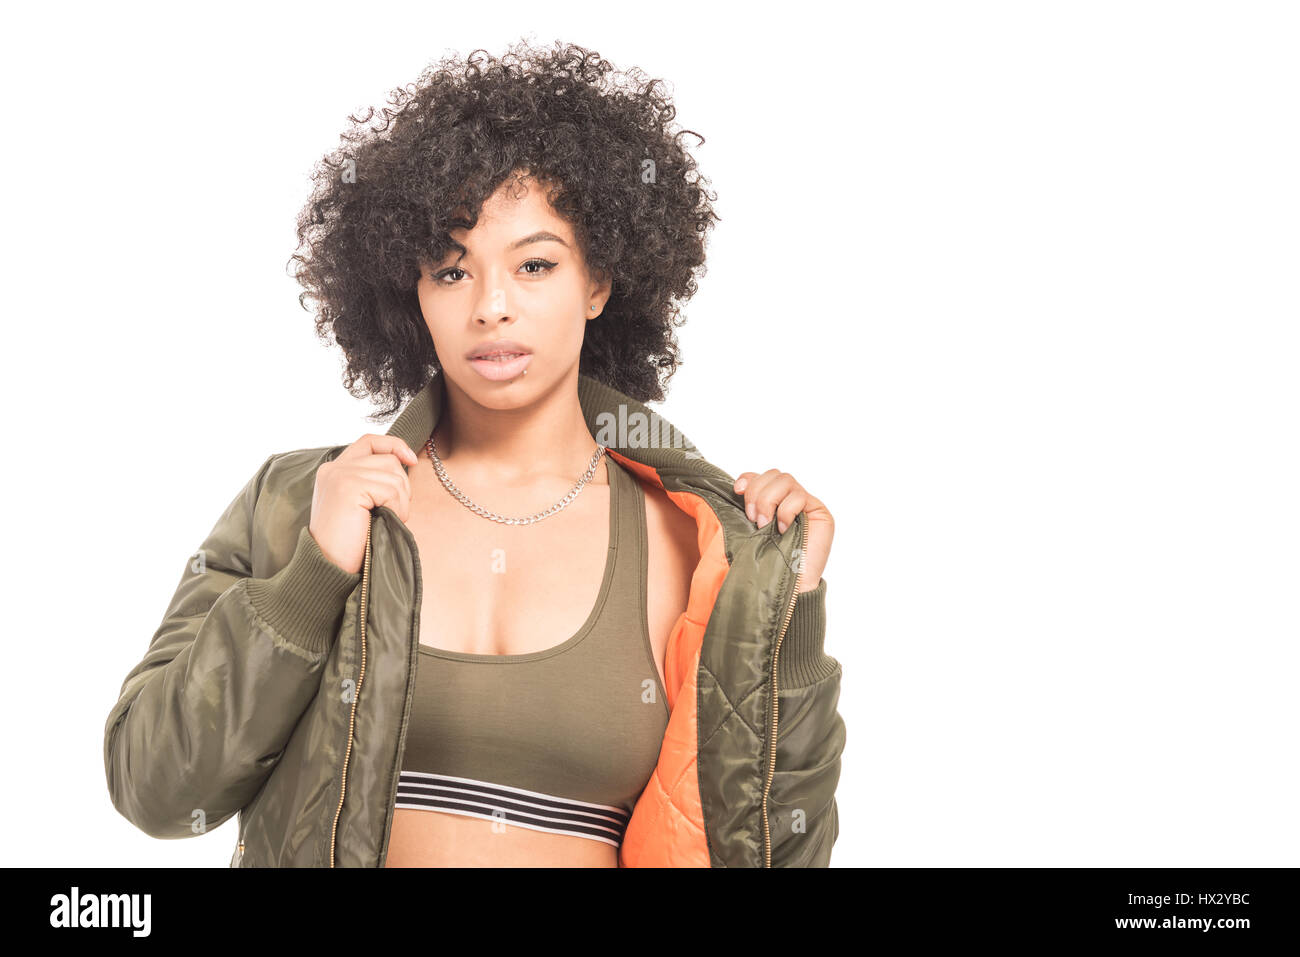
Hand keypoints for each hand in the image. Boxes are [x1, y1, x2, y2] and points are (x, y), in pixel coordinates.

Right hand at [310, 434, 417, 573]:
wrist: (330, 567)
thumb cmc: (350, 543)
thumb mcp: (360, 505)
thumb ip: (371, 481)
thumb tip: (406, 463)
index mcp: (334, 470)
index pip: (370, 441)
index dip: (394, 445)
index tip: (411, 460)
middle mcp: (334, 467)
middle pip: (388, 460)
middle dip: (401, 487)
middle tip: (392, 513)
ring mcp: (339, 475)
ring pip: (394, 474)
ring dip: (400, 501)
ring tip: (385, 520)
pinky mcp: (348, 486)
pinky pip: (390, 489)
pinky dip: (396, 508)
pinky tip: (383, 522)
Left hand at [733, 470, 832, 591]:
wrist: (790, 585)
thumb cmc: (770, 562)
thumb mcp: (752, 531)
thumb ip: (749, 509)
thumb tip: (737, 488)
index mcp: (775, 502)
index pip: (763, 476)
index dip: (749, 479)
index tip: (737, 491)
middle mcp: (791, 500)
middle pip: (774, 475)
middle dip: (757, 493)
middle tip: (752, 519)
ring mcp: (806, 504)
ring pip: (785, 481)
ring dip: (768, 501)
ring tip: (765, 525)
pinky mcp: (819, 512)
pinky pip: (799, 497)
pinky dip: (786, 511)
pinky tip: (782, 529)